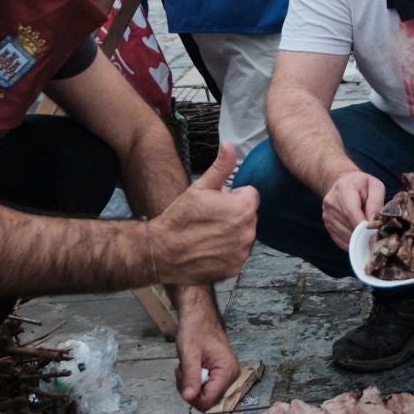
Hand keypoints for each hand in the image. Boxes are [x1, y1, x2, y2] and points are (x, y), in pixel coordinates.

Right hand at [147, 144, 256, 283]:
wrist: (162, 250)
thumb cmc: (179, 218)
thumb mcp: (200, 187)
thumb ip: (221, 166)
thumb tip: (229, 145)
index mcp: (243, 208)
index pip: (250, 194)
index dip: (233, 196)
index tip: (217, 203)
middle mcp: (248, 231)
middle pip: (248, 215)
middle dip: (234, 214)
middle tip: (210, 218)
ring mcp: (242, 251)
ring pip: (244, 235)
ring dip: (232, 233)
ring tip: (208, 234)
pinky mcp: (236, 268)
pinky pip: (238, 254)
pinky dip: (228, 252)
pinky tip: (209, 248)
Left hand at [174, 301, 239, 411]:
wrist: (199, 316)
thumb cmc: (195, 330)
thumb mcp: (189, 354)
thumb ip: (190, 377)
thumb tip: (188, 398)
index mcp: (227, 370)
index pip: (209, 400)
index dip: (192, 396)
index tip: (183, 381)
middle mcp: (232, 375)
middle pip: (208, 400)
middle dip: (191, 390)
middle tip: (183, 372)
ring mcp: (228, 375)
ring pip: (206, 395)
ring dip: (192, 386)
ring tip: (186, 368)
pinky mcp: (222, 373)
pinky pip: (207, 387)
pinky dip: (196, 382)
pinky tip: (192, 368)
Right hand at [321, 170, 384, 250]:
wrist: (343, 183)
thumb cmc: (362, 185)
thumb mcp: (375, 186)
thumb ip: (376, 203)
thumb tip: (375, 222)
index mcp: (343, 189)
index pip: (351, 213)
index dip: (364, 227)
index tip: (376, 234)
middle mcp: (331, 203)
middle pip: (349, 226)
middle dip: (364, 234)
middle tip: (377, 236)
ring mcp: (327, 215)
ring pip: (346, 236)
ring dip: (359, 239)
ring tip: (368, 232)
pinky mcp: (327, 225)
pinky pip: (341, 241)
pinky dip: (353, 242)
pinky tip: (360, 237)